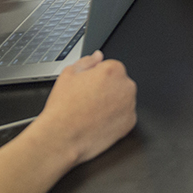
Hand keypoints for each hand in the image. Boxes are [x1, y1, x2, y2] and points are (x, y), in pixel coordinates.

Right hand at [31, 51, 136, 165]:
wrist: (63, 136)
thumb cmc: (64, 107)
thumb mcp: (69, 74)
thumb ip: (87, 61)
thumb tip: (97, 56)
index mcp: (113, 70)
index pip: (110, 67)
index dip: (96, 77)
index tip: (88, 86)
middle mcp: (126, 86)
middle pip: (119, 82)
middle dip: (107, 88)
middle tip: (88, 99)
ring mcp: (130, 106)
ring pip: (122, 99)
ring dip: (112, 103)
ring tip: (92, 111)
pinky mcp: (130, 124)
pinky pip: (124, 116)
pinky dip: (115, 118)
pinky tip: (99, 121)